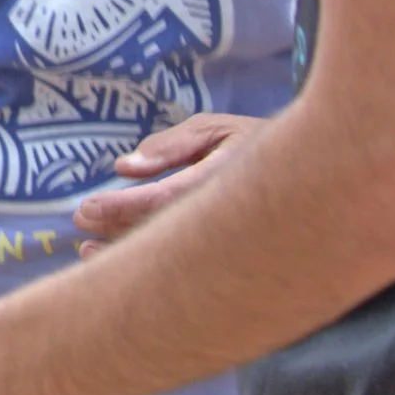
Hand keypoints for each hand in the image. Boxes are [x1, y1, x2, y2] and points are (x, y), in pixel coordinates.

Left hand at [71, 113, 264, 254]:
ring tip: (85, 249)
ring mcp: (234, 241)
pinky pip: (182, 265)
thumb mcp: (216, 130)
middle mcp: (232, 213)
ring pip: (173, 256)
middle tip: (79, 223)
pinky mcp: (230, 257)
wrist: (315, 182)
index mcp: (229, 176)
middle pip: (166, 232)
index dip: (122, 206)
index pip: (166, 198)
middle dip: (116, 229)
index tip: (85, 208)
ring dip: (126, 253)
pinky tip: (117, 260)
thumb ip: (171, 146)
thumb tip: (123, 166)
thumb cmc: (255, 144)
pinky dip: (147, 264)